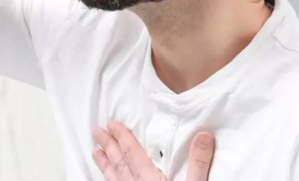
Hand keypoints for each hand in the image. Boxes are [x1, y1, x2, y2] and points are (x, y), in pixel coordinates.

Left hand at [92, 121, 214, 180]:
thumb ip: (199, 163)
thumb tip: (203, 136)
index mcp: (150, 180)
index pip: (133, 153)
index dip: (122, 137)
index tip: (112, 124)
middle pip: (119, 163)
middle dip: (108, 146)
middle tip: (97, 132)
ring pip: (113, 179)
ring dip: (105, 164)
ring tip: (95, 153)